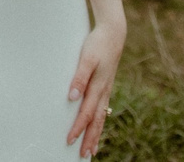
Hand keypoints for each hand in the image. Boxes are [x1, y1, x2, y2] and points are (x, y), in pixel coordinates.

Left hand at [65, 17, 125, 156]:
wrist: (113, 33)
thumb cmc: (97, 44)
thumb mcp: (87, 58)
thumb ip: (79, 77)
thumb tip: (72, 97)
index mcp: (98, 87)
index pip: (86, 113)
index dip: (78, 128)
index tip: (69, 141)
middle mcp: (103, 92)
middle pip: (96, 121)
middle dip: (89, 139)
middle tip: (83, 155)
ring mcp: (106, 90)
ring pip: (101, 117)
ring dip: (95, 134)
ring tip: (91, 149)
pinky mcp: (106, 86)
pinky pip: (103, 110)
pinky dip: (99, 122)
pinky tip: (96, 126)